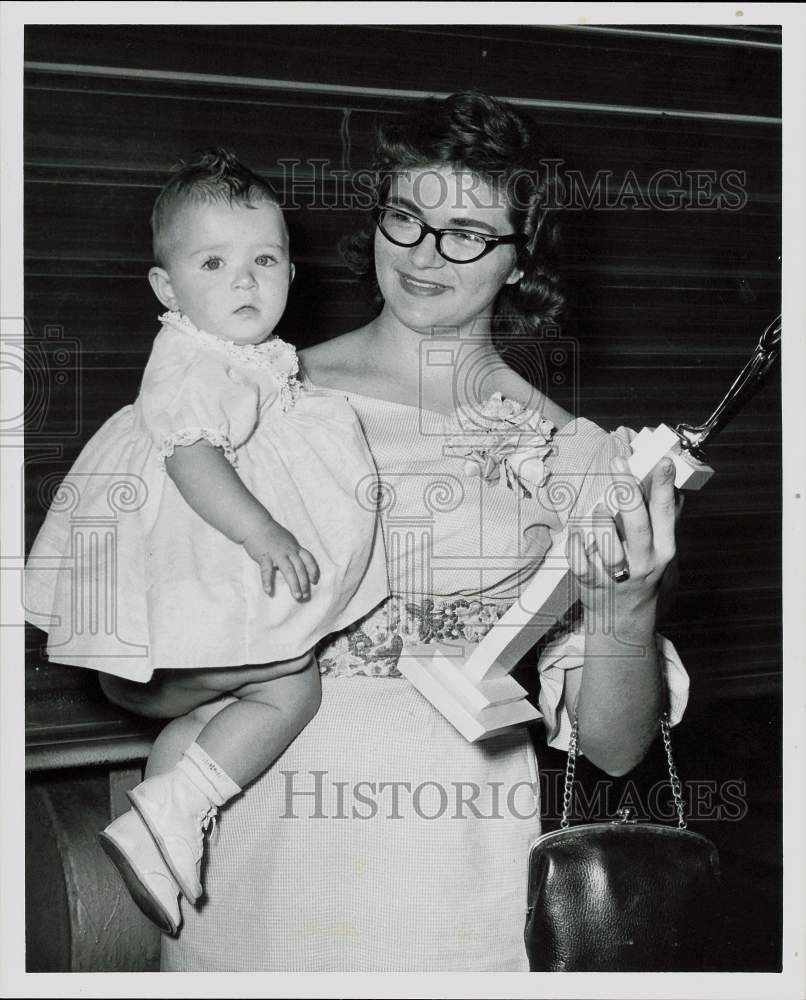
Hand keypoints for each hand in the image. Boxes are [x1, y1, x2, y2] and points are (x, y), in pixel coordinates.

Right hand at [242, 518, 319, 600]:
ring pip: (289, 570)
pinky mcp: (264, 556)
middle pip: (300, 568)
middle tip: (306, 595)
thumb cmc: (271, 533)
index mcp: (294, 547)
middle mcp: (288, 551)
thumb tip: (298, 562)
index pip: (308, 559)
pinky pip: (267, 570)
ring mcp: (276, 553)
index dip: (313, 570)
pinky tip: (268, 591)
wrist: (255, 525)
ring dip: (294, 584)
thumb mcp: (287, 540)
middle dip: (304, 583)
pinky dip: (267, 581)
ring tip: (297, 596)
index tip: (314, 581)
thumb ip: (293, 551)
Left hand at [566, 455, 677, 620]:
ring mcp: (616, 574)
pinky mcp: (591, 583)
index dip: (664, 486)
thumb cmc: (640, 573)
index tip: (663, 461)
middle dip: (628, 490)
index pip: (665, 513)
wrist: (625, 619)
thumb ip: (661, 517)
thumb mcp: (658, 548)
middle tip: (618, 462)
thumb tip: (668, 480)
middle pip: (637, 524)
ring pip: (608, 544)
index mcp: (662, 549)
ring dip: (601, 520)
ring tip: (599, 507)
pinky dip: (575, 543)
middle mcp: (643, 562)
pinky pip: (579, 560)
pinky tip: (575, 531)